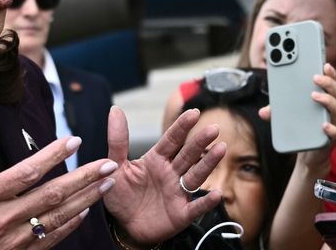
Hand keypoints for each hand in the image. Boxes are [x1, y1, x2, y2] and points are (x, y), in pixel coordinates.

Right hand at [0, 131, 117, 248]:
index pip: (26, 172)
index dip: (52, 155)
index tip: (73, 140)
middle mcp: (3, 218)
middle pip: (52, 193)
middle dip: (84, 177)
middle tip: (108, 164)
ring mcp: (12, 241)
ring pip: (57, 216)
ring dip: (85, 199)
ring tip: (107, 184)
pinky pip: (49, 240)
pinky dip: (69, 226)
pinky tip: (84, 213)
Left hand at [103, 106, 225, 245]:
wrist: (124, 226)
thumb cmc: (121, 195)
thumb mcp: (116, 167)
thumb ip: (118, 140)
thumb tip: (115, 110)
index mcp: (156, 159)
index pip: (171, 140)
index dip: (182, 127)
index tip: (193, 113)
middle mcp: (171, 173)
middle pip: (188, 154)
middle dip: (200, 142)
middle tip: (213, 128)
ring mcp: (178, 193)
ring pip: (196, 175)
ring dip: (208, 163)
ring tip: (220, 149)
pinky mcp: (181, 214)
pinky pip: (195, 207)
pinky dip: (206, 202)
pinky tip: (216, 194)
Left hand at [259, 63, 335, 171]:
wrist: (307, 152)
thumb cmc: (301, 127)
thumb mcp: (286, 117)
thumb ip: (276, 112)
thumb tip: (262, 112)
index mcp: (324, 100)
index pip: (330, 83)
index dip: (330, 72)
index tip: (324, 63)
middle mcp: (332, 110)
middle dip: (327, 82)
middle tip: (315, 77)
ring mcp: (334, 123)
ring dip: (327, 100)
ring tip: (314, 95)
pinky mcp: (332, 139)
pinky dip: (331, 128)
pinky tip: (323, 125)